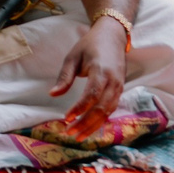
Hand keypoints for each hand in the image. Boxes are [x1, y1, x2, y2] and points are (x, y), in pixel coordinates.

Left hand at [50, 17, 131, 135]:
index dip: (80, 109)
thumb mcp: (73, 57)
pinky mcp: (120, 90)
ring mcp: (119, 87)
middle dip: (86, 123)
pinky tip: (89, 128)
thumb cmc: (90, 45)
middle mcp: (114, 81)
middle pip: (102, 108)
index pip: (92, 95)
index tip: (66, 118)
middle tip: (70, 133)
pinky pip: (111, 109)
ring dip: (93, 126)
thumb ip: (64, 77)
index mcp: (101, 71)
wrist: (113, 36)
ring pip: (108, 112)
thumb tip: (52, 94)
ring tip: (78, 136)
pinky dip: (100, 120)